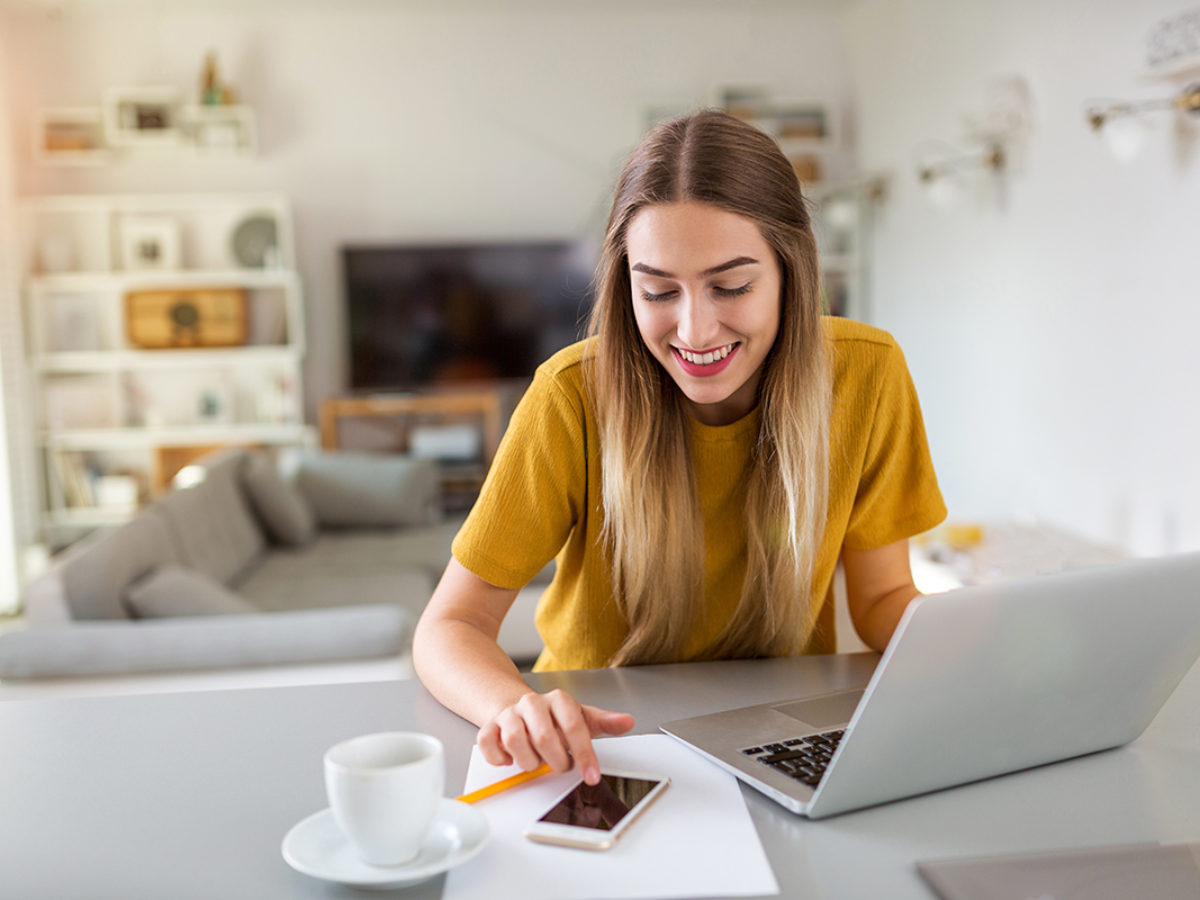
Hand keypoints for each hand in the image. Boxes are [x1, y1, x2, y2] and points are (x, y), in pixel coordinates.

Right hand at [477, 689, 634, 784]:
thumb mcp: (582, 718)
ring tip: (537, 761)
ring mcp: (509, 714)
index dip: (584, 755)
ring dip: (529, 761)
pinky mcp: (489, 726)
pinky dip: (499, 758)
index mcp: (558, 700)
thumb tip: (628, 721)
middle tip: (560, 765)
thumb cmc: (554, 718)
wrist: (520, 708)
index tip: (591, 776)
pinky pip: (488, 744)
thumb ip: (605, 722)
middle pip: (544, 737)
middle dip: (555, 761)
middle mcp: (532, 703)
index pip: (574, 727)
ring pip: (515, 741)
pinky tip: (511, 760)